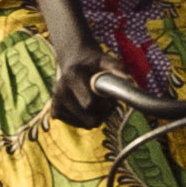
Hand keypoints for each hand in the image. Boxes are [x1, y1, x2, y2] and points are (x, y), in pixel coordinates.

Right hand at [41, 25, 111, 146]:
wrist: (74, 63)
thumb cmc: (93, 64)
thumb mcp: (106, 61)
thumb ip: (118, 68)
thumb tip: (130, 80)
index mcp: (71, 77)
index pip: (90, 104)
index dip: (106, 104)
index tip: (110, 96)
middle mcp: (59, 90)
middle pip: (90, 118)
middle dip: (104, 112)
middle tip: (107, 101)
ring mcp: (55, 103)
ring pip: (85, 124)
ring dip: (97, 117)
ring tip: (98, 102)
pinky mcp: (55, 112)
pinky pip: (79, 125)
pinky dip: (87, 119)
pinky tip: (87, 107)